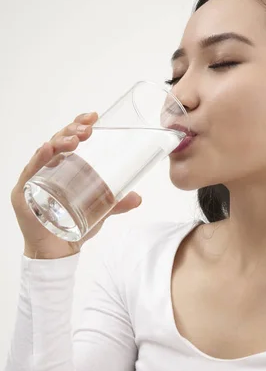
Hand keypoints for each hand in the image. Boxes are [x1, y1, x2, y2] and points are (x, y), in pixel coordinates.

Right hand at [11, 112, 142, 259]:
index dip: (78, 125)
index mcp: (62, 168)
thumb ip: (117, 203)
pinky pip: (30, 172)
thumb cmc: (74, 227)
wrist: (58, 253)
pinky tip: (48, 149)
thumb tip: (138, 197)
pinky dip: (39, 159)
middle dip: (72, 131)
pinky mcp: (23, 195)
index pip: (68, 139)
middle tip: (88, 129)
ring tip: (75, 139)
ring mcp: (33, 180)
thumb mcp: (100, 212)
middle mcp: (46, 170)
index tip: (94, 116)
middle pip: (57, 142)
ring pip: (45, 153)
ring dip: (59, 142)